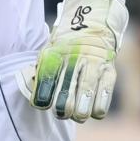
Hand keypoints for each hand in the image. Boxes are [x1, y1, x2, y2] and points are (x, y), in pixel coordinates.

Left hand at [17, 0, 128, 121]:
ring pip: (86, 91)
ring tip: (77, 115)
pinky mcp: (109, 69)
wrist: (91, 24)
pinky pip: (106, 92)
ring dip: (81, 110)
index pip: (45, 79)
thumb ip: (38, 73)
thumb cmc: (63, 48)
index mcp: (53, 55)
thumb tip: (30, 92)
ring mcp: (93, 63)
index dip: (42, 96)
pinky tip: (94, 112)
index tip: (41, 104)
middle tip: (61, 113)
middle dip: (63, 107)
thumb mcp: (47, 53)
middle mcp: (73, 58)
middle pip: (67, 89)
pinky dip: (100, 106)